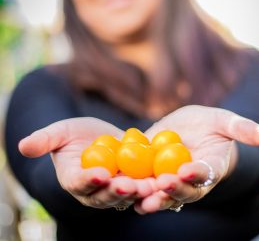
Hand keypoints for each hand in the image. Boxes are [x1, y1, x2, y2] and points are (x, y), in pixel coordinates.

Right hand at [19, 117, 156, 209]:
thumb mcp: (59, 133)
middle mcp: (97, 191)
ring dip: (141, 191)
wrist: (97, 137)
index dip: (88, 180)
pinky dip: (155, 182)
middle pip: (107, 194)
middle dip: (117, 191)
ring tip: (152, 184)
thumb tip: (22, 146)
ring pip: (129, 193)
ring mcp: (117, 187)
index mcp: (76, 180)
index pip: (80, 183)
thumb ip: (44, 140)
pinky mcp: (136, 179)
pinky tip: (167, 176)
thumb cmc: (74, 135)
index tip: (98, 174)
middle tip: (129, 184)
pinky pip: (145, 182)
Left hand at [134, 105, 258, 213]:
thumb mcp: (225, 121)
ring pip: (157, 191)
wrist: (190, 129)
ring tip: (133, 192)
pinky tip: (115, 178)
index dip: (197, 174)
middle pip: (179, 191)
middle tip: (158, 188)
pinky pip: (139, 178)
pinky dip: (129, 181)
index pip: (204, 175)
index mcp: (208, 170)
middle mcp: (187, 181)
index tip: (188, 170)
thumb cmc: (211, 125)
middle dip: (169, 191)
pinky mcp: (149, 170)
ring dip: (145, 193)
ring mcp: (166, 177)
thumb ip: (242, 128)